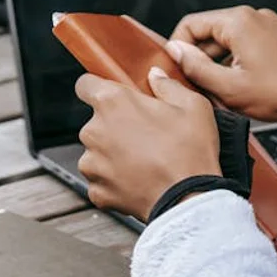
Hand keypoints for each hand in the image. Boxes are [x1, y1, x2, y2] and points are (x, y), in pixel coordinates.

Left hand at [75, 68, 221, 220]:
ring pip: (97, 152)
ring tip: (144, 161)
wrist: (188, 201)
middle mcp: (93, 130)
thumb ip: (167, 85)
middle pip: (95, 122)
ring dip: (113, 154)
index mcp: (112, 102)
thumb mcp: (192, 105)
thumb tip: (154, 75)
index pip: (85, 85)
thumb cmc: (190, 151)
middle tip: (145, 134)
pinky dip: (116, 181)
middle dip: (114, 125)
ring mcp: (91, 163)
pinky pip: (102, 180)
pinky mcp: (96, 190)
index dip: (98, 88)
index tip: (113, 96)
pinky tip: (140, 181)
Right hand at [168, 6, 276, 125]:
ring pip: (228, 41)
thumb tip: (175, 52)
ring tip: (224, 93)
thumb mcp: (230, 88)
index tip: (178, 70)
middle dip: (200, 60)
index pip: (190, 24)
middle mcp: (253, 16)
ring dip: (220, 65)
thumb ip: (196, 68)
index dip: (178, 49)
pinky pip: (247, 45)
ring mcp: (269, 25)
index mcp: (238, 22)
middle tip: (200, 89)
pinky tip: (244, 87)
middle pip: (209, 33)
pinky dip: (239, 63)